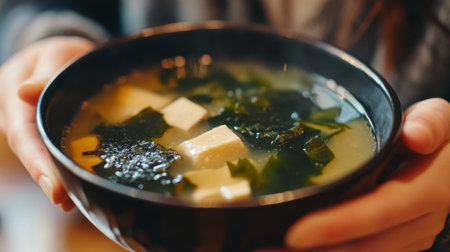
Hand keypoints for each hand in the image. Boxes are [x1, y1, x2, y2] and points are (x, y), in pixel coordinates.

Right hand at [0, 36, 93, 210]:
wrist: (60, 55)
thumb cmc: (60, 53)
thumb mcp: (55, 56)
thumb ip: (43, 75)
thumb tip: (23, 92)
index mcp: (13, 95)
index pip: (23, 133)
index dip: (36, 161)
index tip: (53, 186)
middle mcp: (17, 116)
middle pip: (29, 150)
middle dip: (46, 176)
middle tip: (66, 200)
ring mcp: (29, 125)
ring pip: (39, 154)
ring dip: (55, 177)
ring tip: (74, 200)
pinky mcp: (45, 131)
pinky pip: (51, 150)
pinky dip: (62, 167)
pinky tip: (77, 186)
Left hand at [259, 98, 449, 251]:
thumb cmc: (438, 138)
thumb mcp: (439, 119)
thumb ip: (432, 122)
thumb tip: (416, 136)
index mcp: (428, 191)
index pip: (378, 212)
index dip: (337, 225)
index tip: (294, 234)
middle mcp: (420, 223)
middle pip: (363, 247)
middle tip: (263, 250)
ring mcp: (409, 239)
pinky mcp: (397, 244)